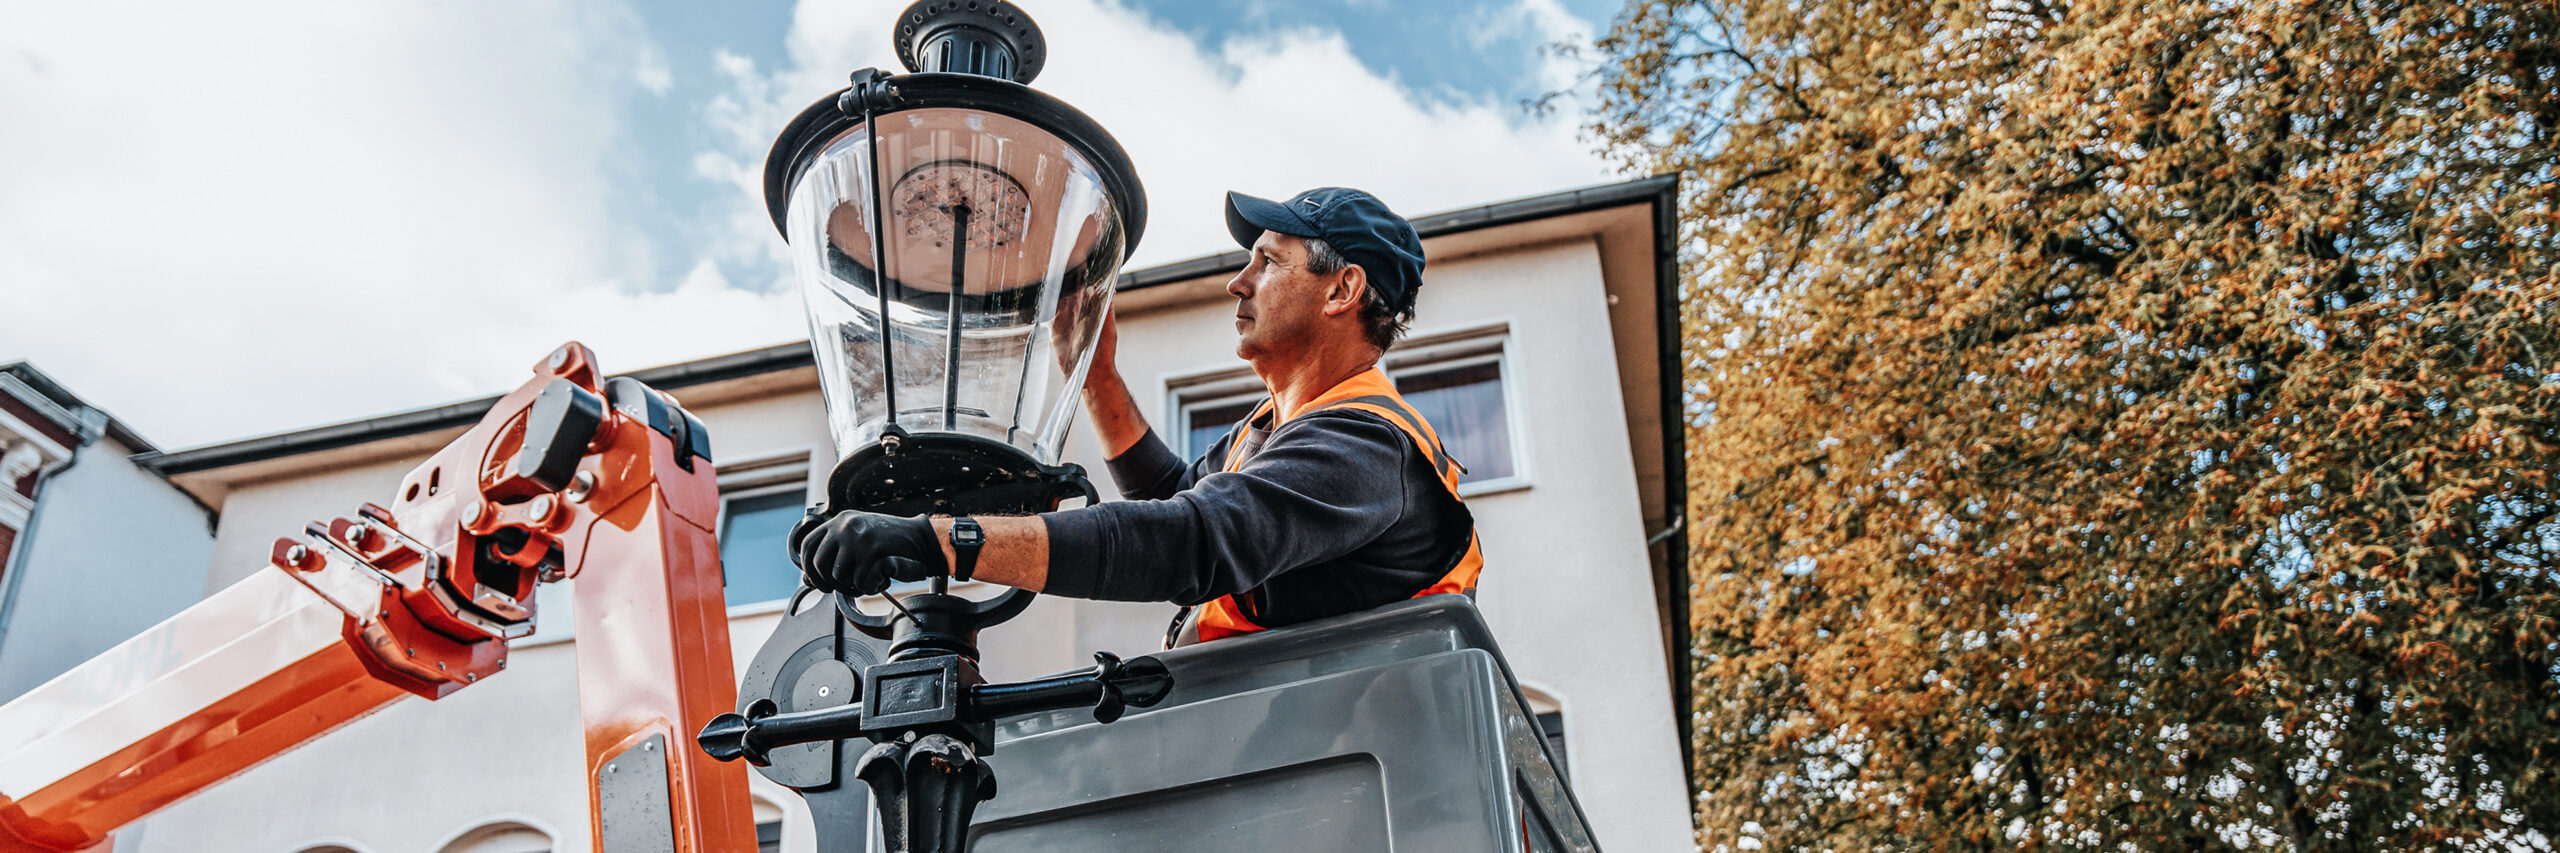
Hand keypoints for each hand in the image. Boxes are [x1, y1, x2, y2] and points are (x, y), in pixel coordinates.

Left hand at [789, 509, 945, 595]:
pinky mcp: (873, 550)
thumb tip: (808, 580)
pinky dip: (869, 588)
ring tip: (866, 582)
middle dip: (826, 583)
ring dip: (850, 586)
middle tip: (840, 588)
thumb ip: (836, 553)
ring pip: (838, 575)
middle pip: (818, 562)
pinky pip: (859, 581)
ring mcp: (858, 537)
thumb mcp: (858, 539)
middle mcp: (845, 526)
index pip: (807, 545)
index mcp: (839, 521)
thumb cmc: (890, 542)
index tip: (817, 580)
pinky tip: (879, 581)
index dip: (807, 567)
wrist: (922, 538)